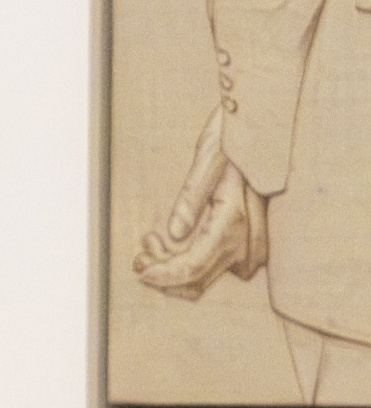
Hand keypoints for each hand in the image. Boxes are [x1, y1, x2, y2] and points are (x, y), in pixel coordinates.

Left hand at [135, 120, 269, 297]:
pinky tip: (173, 241)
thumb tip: (175, 233)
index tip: (140, 272)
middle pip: (198, 279)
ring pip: (207, 275)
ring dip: (174, 266)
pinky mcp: (250, 240)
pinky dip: (191, 260)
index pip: (193, 266)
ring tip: (152, 241)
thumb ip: (192, 194)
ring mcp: (251, 242)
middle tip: (141, 251)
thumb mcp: (209, 157)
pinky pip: (218, 264)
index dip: (163, 276)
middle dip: (164, 271)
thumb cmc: (237, 137)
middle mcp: (246, 238)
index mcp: (233, 218)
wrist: (268, 128)